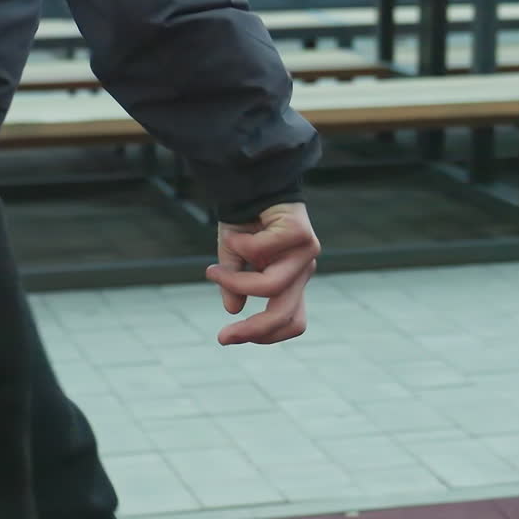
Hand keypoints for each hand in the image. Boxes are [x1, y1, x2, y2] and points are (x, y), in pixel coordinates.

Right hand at [207, 202, 319, 345]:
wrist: (253, 182)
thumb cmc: (244, 223)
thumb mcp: (234, 261)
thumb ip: (235, 285)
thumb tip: (233, 310)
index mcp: (291, 282)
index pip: (291, 322)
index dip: (266, 336)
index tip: (231, 336)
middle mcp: (302, 271)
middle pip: (285, 316)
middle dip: (252, 330)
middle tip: (222, 337)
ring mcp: (306, 253)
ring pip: (272, 285)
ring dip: (236, 281)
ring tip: (213, 271)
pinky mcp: (301, 233)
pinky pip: (263, 252)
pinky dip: (240, 245)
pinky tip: (232, 234)